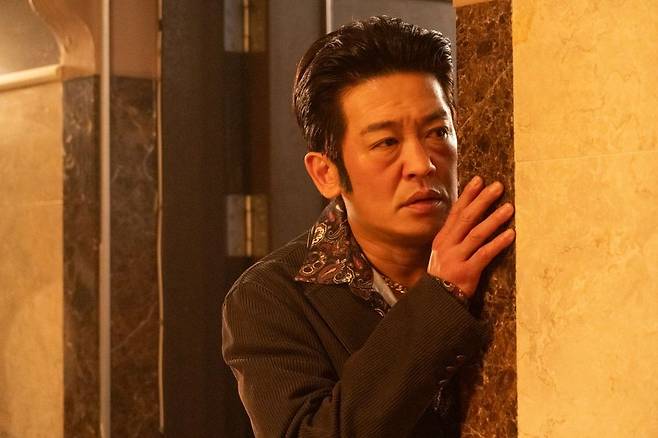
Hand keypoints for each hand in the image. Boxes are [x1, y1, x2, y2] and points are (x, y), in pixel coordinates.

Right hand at [427, 176, 514, 296]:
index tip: (479, 180)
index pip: (456, 212)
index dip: (468, 195)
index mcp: (442, 238)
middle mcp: (448, 245)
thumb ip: (454, 236)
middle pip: (467, 218)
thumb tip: (470, 217)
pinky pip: (484, 254)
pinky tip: (510, 234)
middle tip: (498, 187)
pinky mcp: (467, 271)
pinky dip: (498, 243)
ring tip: (509, 208)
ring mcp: (456, 258)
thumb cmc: (443, 275)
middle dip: (482, 201)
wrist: (436, 300)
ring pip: (477, 234)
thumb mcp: (442, 252)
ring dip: (494, 220)